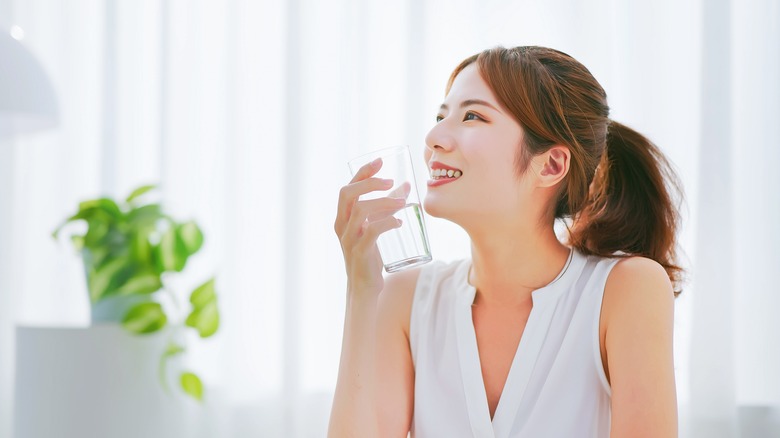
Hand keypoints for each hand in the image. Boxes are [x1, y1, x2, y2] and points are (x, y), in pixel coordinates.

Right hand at [334, 158, 405, 296]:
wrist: (364, 287)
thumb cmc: (370, 255)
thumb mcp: (376, 226)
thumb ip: (388, 207)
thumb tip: (406, 186)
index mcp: (342, 217)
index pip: (347, 188)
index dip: (362, 173)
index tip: (379, 161)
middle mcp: (342, 226)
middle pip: (348, 194)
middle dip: (369, 183)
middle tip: (390, 181)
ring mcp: (349, 239)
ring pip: (360, 211)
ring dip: (383, 202)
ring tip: (402, 203)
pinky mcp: (360, 252)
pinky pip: (371, 232)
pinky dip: (386, 223)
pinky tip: (399, 223)